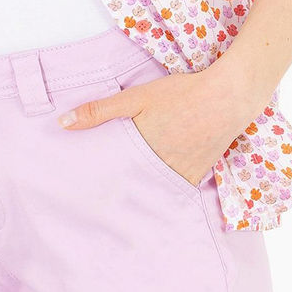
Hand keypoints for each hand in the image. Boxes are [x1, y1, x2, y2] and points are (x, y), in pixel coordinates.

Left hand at [56, 56, 266, 187]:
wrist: (228, 96)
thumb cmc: (181, 93)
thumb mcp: (136, 97)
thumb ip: (99, 111)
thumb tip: (62, 123)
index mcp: (141, 152)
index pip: (112, 177)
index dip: (99, 184)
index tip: (84, 191)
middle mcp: (160, 169)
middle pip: (132, 187)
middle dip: (118, 191)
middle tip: (100, 197)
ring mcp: (181, 174)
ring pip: (154, 190)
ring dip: (141, 191)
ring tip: (124, 197)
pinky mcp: (198, 174)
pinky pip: (175, 187)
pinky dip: (164, 187)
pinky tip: (155, 186)